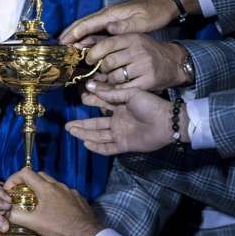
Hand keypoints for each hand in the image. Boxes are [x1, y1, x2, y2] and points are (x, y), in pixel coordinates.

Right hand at [4, 168, 102, 235]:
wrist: (87, 234)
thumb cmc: (60, 227)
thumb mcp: (34, 223)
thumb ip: (17, 215)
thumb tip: (5, 212)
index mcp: (46, 188)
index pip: (25, 173)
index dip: (14, 179)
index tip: (9, 190)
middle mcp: (58, 185)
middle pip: (39, 175)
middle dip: (27, 182)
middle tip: (22, 194)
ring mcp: (70, 191)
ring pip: (52, 184)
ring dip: (42, 189)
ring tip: (37, 203)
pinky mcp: (78, 198)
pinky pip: (63, 192)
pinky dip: (55, 196)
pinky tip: (55, 209)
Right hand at [59, 0, 199, 43]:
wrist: (162, 4)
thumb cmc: (153, 14)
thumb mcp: (141, 22)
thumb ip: (124, 26)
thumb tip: (108, 29)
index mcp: (111, 15)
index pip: (87, 24)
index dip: (73, 33)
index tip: (62, 42)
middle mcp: (107, 15)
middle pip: (83, 24)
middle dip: (69, 34)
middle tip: (59, 46)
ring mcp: (109, 17)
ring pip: (87, 26)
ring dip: (75, 35)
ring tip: (66, 46)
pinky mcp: (112, 21)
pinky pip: (94, 28)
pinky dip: (85, 35)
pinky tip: (82, 43)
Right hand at [66, 85, 189, 155]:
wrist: (167, 122)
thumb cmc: (151, 105)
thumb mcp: (130, 94)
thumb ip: (111, 93)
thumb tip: (91, 86)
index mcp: (119, 106)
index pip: (100, 105)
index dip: (89, 102)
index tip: (78, 98)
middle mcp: (117, 121)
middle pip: (95, 123)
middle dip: (81, 124)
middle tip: (67, 124)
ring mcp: (120, 133)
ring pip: (98, 135)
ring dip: (85, 134)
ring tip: (71, 132)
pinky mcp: (124, 145)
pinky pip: (108, 148)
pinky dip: (97, 147)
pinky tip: (86, 144)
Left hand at [82, 34, 189, 90]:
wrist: (173, 62)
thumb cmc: (145, 52)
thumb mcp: (129, 41)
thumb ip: (106, 42)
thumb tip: (80, 43)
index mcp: (132, 38)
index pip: (106, 45)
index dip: (93, 53)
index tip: (89, 60)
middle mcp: (138, 51)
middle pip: (108, 63)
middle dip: (102, 70)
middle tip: (103, 72)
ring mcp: (144, 66)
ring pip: (114, 78)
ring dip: (109, 82)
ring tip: (113, 80)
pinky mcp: (148, 81)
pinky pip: (124, 89)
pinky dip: (118, 90)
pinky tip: (119, 88)